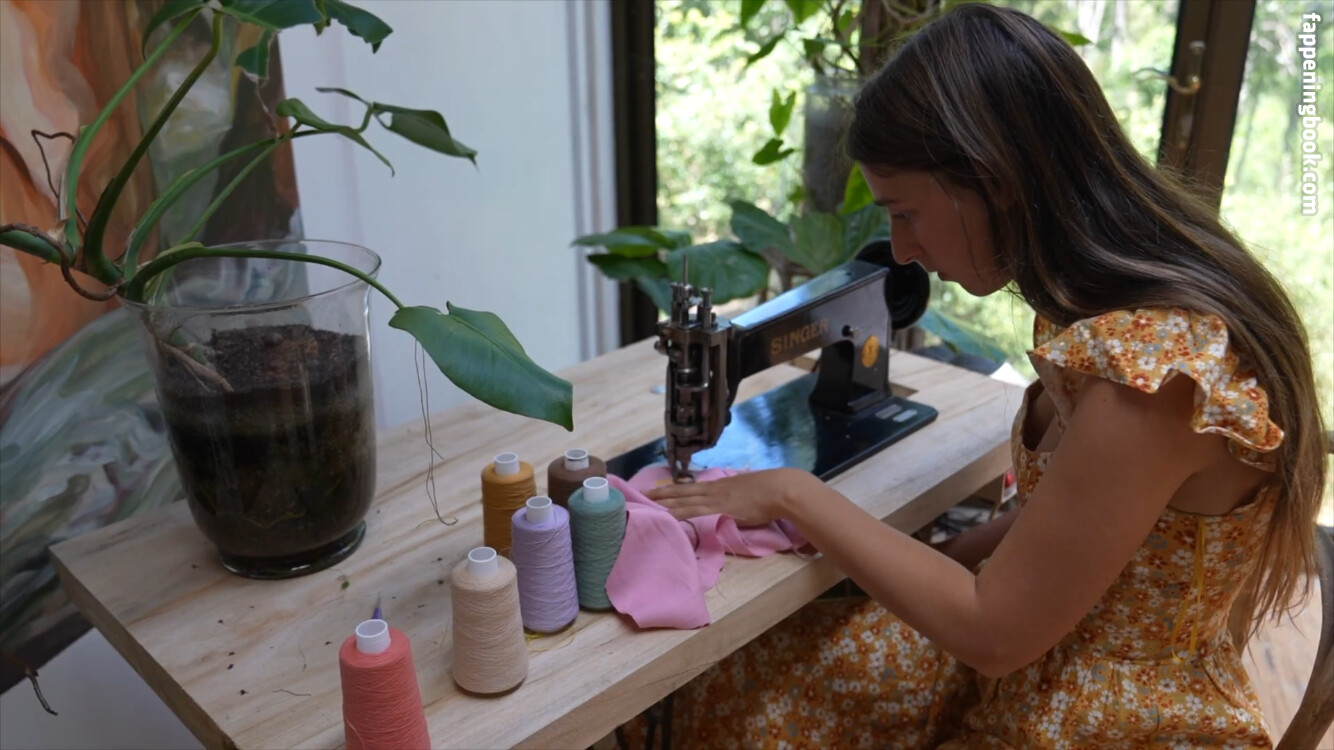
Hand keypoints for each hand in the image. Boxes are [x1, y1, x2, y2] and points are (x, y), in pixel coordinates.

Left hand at [643, 467, 816, 525]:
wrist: (781, 489)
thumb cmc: (771, 493)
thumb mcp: (748, 492)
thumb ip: (737, 498)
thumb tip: (734, 503)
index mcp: (720, 485)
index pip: (691, 487)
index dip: (674, 489)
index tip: (659, 490)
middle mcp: (714, 489)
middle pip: (681, 490)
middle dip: (661, 493)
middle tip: (642, 494)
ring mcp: (715, 498)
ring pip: (683, 499)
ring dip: (664, 502)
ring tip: (647, 503)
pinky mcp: (719, 507)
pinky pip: (693, 510)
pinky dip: (678, 512)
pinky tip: (667, 515)